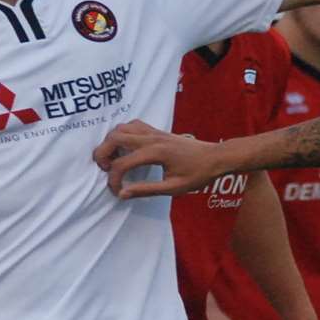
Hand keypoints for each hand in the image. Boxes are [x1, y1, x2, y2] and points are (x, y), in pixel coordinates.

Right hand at [93, 121, 228, 197]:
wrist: (216, 157)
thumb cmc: (199, 174)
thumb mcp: (174, 188)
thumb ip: (146, 190)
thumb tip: (123, 194)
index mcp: (156, 153)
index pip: (123, 164)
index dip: (114, 180)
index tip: (117, 192)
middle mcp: (152, 138)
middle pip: (115, 137)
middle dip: (102, 153)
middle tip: (105, 169)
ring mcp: (154, 131)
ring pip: (121, 128)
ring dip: (110, 142)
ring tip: (113, 159)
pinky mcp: (157, 130)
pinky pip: (132, 125)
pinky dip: (122, 134)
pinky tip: (126, 148)